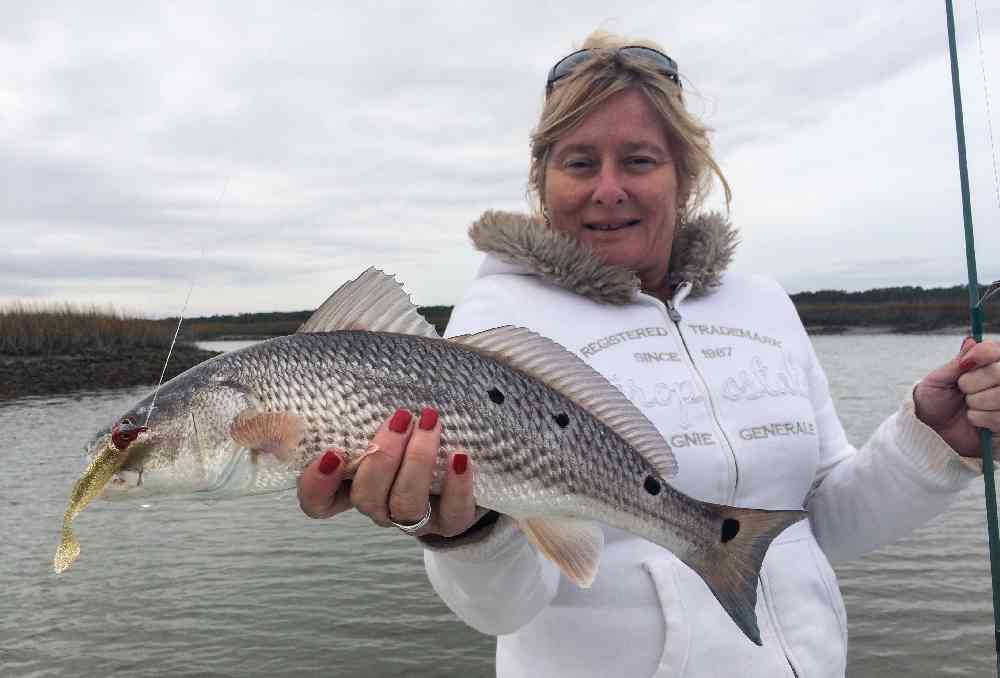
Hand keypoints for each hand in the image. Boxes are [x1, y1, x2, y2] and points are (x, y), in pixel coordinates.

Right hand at [296, 407, 478, 536]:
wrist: (468, 469)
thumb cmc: (414, 437)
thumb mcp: (387, 427)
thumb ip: (366, 419)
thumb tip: (357, 383)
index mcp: (356, 489)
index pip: (319, 502)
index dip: (317, 485)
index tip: (331, 452)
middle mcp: (381, 508)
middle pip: (366, 498)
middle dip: (381, 457)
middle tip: (400, 418)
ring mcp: (415, 520)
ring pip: (406, 504)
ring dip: (417, 461)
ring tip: (429, 423)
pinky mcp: (452, 523)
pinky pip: (452, 512)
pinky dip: (456, 484)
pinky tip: (459, 456)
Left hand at [914, 338, 999, 456]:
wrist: (932, 431)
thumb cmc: (934, 402)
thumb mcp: (939, 380)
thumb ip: (957, 363)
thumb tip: (971, 341)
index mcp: (989, 365)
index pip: (998, 350)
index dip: (984, 353)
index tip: (964, 365)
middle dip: (973, 382)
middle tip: (962, 389)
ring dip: (977, 402)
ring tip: (968, 407)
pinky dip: (981, 418)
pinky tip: (976, 421)